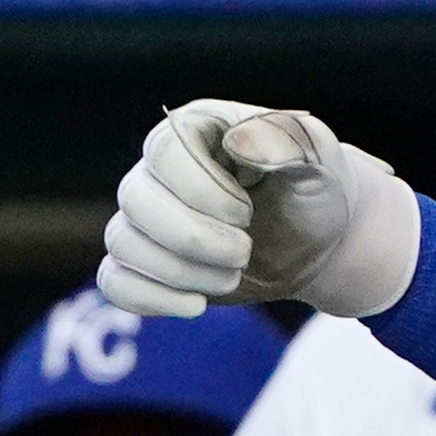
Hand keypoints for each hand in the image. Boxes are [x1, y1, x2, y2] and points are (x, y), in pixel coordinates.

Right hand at [100, 101, 420, 318]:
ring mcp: (148, 218)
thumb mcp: (318, 156)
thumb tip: (237, 140)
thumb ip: (284, 141)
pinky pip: (114, 282)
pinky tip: (196, 306)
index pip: (164, 152)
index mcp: (194, 129)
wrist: (321, 238)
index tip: (246, 213)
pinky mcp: (148, 262)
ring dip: (180, 272)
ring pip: (123, 242)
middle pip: (136, 200)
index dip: (201, 191)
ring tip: (234, 276)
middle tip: (244, 252)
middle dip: (193, 239)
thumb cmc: (317, 185)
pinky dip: (148, 299)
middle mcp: (159, 169)